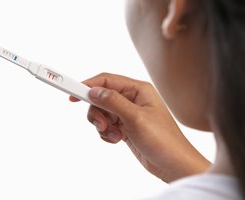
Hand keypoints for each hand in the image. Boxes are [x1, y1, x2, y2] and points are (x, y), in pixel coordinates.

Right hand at [70, 73, 209, 182]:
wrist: (172, 164)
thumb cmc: (163, 140)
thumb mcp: (135, 118)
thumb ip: (113, 102)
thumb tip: (93, 91)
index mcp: (138, 90)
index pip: (107, 80)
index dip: (88, 85)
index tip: (72, 94)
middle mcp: (132, 99)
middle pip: (101, 98)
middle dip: (97, 113)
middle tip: (101, 125)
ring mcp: (128, 114)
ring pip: (102, 113)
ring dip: (103, 126)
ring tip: (115, 136)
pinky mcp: (125, 127)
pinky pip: (106, 125)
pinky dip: (107, 133)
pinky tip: (117, 139)